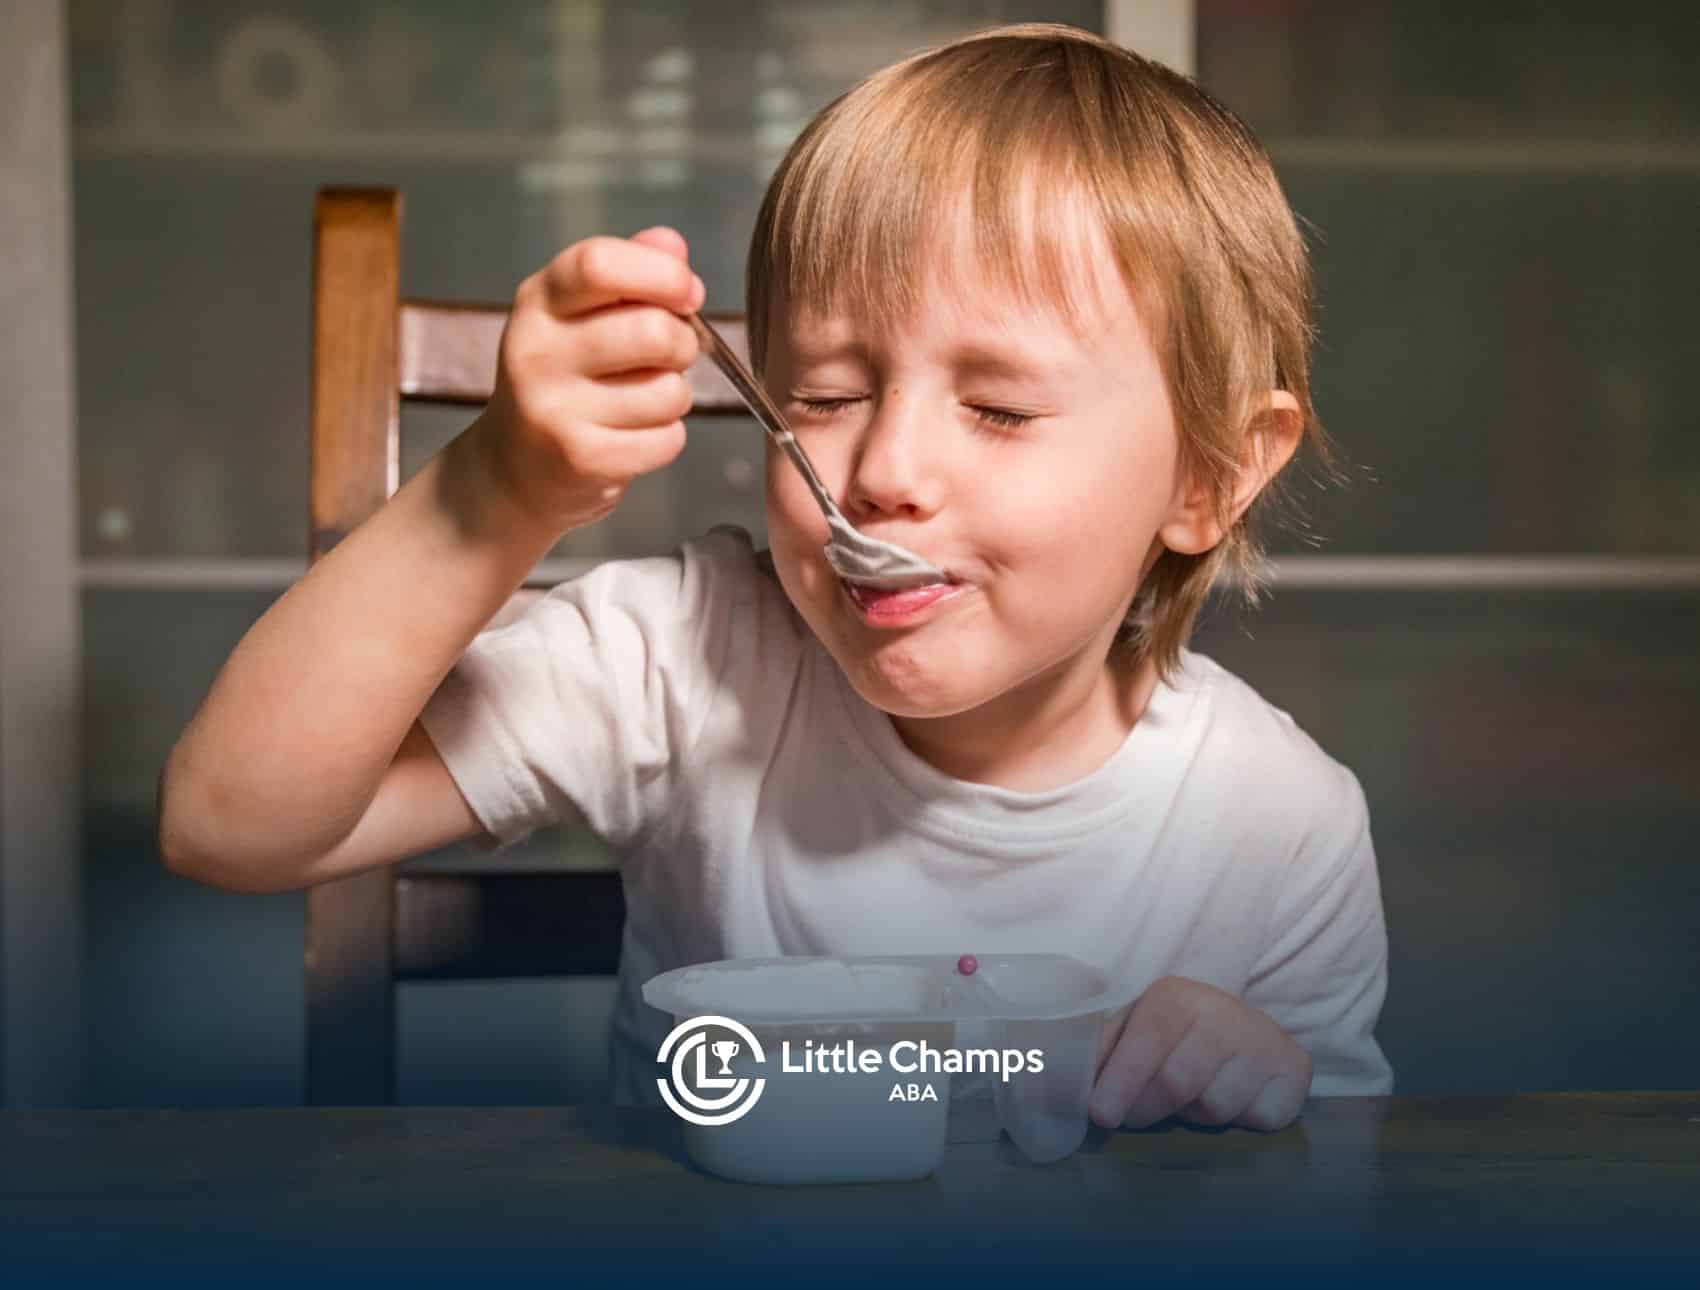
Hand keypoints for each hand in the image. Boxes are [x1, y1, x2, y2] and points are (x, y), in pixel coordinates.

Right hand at [475, 227, 705, 532]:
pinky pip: (667, 439)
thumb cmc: (563, 379)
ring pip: (668, 391)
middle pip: (652, 331)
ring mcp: (555, 409)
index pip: (601, 264)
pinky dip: (666, 437)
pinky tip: (634, 435)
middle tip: (671, 355)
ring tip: (644, 399)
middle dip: (683, 344)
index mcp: (539, 302)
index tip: (686, 293)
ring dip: (675, 396)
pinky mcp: (582, 459)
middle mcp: (537, 352)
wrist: (514, 467)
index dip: (662, 274)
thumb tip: (672, 245)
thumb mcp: (579, 314)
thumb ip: (628, 272)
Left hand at [1089, 975, 1310, 1131]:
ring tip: (1193, 1094)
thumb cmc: (1177, 1038)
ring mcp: (1264, 1040)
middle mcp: (1223, 1012)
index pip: (1147, 1042)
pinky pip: (1255, 1119)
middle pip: (1176, 1083)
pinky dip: (1238, 1121)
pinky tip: (1235, 1098)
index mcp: (1175, 997)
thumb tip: (1052, 1092)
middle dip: (1146, 1110)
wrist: (1248, 1032)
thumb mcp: (1132, 1033)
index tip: (1101, 1115)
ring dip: (1193, 1115)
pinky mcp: (1295, 1072)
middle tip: (1134, 1116)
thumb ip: (1096, 1058)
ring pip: (1214, 1107)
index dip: (1122, 1082)